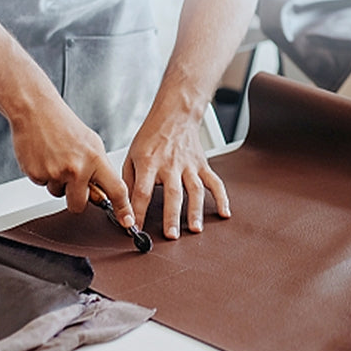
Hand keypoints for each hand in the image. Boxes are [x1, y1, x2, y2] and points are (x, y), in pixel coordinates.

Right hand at [10, 95, 133, 225]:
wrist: (38, 112)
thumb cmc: (66, 126)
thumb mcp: (94, 145)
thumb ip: (100, 169)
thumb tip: (104, 192)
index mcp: (96, 160)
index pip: (116, 190)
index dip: (123, 208)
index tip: (127, 222)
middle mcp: (77, 169)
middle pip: (80, 205)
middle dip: (77, 199)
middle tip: (74, 182)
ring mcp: (55, 173)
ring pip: (59, 195)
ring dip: (60, 184)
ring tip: (59, 161)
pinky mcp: (36, 175)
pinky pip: (44, 186)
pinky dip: (45, 176)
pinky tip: (47, 158)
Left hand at [122, 107, 229, 238]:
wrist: (175, 115)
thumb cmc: (152, 135)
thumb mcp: (132, 155)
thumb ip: (130, 181)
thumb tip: (126, 205)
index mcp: (149, 163)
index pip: (142, 192)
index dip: (138, 212)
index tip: (134, 228)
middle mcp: (170, 165)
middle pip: (172, 194)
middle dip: (171, 216)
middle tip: (171, 235)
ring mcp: (189, 165)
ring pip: (195, 190)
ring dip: (195, 211)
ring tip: (195, 229)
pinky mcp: (203, 165)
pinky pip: (215, 183)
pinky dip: (222, 198)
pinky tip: (224, 213)